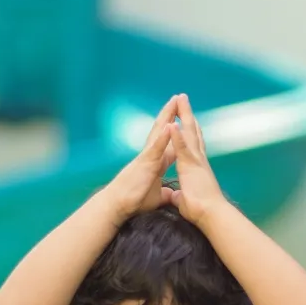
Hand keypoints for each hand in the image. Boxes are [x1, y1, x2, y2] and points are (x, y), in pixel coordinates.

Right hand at [101, 96, 179, 223]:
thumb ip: (163, 192)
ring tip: (175, 101)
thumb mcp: (156, 195)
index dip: (177, 132)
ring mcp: (148, 156)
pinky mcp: (145, 162)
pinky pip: (155, 147)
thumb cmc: (135, 200)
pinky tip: (170, 125)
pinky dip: (163, 136)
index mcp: (156, 162)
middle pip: (163, 130)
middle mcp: (152, 154)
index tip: (186, 121)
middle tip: (180, 99)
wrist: (119, 205)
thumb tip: (170, 194)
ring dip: (167, 116)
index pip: (169, 142)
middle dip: (172, 114)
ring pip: (158, 132)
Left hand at [168, 93, 228, 226]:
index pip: (192, 143)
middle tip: (183, 99)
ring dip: (185, 115)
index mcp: (196, 166)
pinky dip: (178, 135)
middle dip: (187, 114)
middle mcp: (198, 158)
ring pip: (190, 133)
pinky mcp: (191, 165)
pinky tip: (173, 122)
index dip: (188, 130)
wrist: (211, 214)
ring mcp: (196, 160)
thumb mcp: (186, 199)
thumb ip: (182, 194)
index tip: (185, 118)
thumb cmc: (202, 210)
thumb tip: (177, 197)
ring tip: (180, 99)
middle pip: (193, 131)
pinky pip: (183, 147)